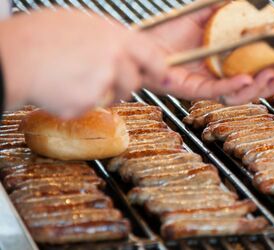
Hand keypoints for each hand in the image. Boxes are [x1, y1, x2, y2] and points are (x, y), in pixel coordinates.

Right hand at [0, 9, 165, 117]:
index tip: (160, 74)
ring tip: (72, 79)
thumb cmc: (39, 37)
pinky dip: (76, 103)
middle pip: (133, 81)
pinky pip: (90, 108)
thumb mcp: (80, 24)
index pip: (152, 55)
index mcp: (114, 36)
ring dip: (99, 94)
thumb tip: (122, 47)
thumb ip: (107, 38)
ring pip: (114, 97)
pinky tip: (61, 88)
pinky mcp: (88, 103)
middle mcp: (114, 59)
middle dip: (122, 84)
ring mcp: (102, 82)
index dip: (157, 67)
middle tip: (99, 77)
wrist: (14, 57)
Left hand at [145, 2, 273, 104]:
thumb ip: (222, 7)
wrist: (140, 40)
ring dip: (256, 89)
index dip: (272, 72)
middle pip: (250, 90)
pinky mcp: (191, 89)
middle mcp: (215, 78)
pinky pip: (215, 91)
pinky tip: (247, 80)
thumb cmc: (166, 32)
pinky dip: (232, 86)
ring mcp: (204, 85)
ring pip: (236, 96)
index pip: (253, 73)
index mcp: (222, 65)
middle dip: (271, 86)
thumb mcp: (201, 15)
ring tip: (270, 77)